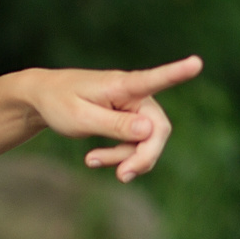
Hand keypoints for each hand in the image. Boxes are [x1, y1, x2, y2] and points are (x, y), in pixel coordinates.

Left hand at [13, 56, 201, 181]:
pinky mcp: (129, 120)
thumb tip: (150, 130)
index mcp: (122, 85)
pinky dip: (119, 156)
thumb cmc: (58, 102)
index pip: (153, 79)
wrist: (42, 99)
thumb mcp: (81, 117)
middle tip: (122, 176)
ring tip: (91, 162)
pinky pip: (136, 144)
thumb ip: (115, 125)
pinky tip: (94, 160)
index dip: (176, 73)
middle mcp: (134, 94)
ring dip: (126, 158)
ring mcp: (133, 108)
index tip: (196, 62)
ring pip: (147, 141)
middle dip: (144, 155)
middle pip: (158, 129)